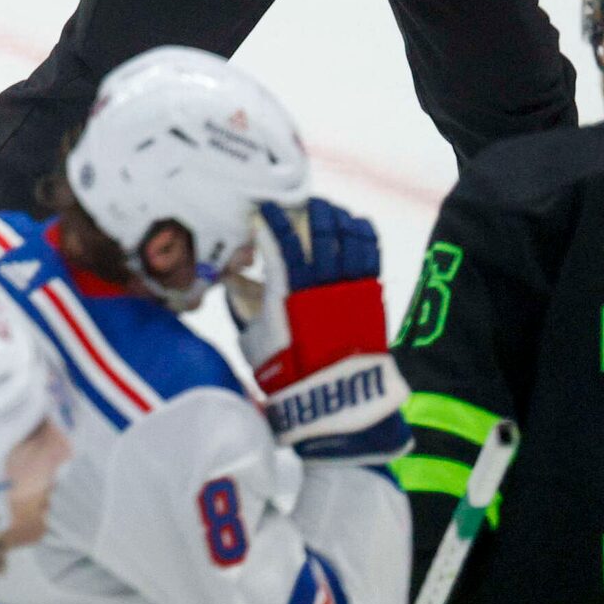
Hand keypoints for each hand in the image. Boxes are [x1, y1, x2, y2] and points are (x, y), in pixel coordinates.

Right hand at [236, 199, 410, 462]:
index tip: (265, 207)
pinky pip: (372, 252)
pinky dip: (364, 232)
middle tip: (302, 201)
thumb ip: (243, 307)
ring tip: (328, 208)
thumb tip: (231, 279)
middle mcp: (322, 282)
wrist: (335, 402)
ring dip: (337, 216)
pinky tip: (356, 223)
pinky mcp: (372, 296)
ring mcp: (351, 287)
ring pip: (348, 235)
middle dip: (310, 208)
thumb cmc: (287, 375)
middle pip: (320, 228)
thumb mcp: (253, 341)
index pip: (281, 240)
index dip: (273, 218)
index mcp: (289, 292)